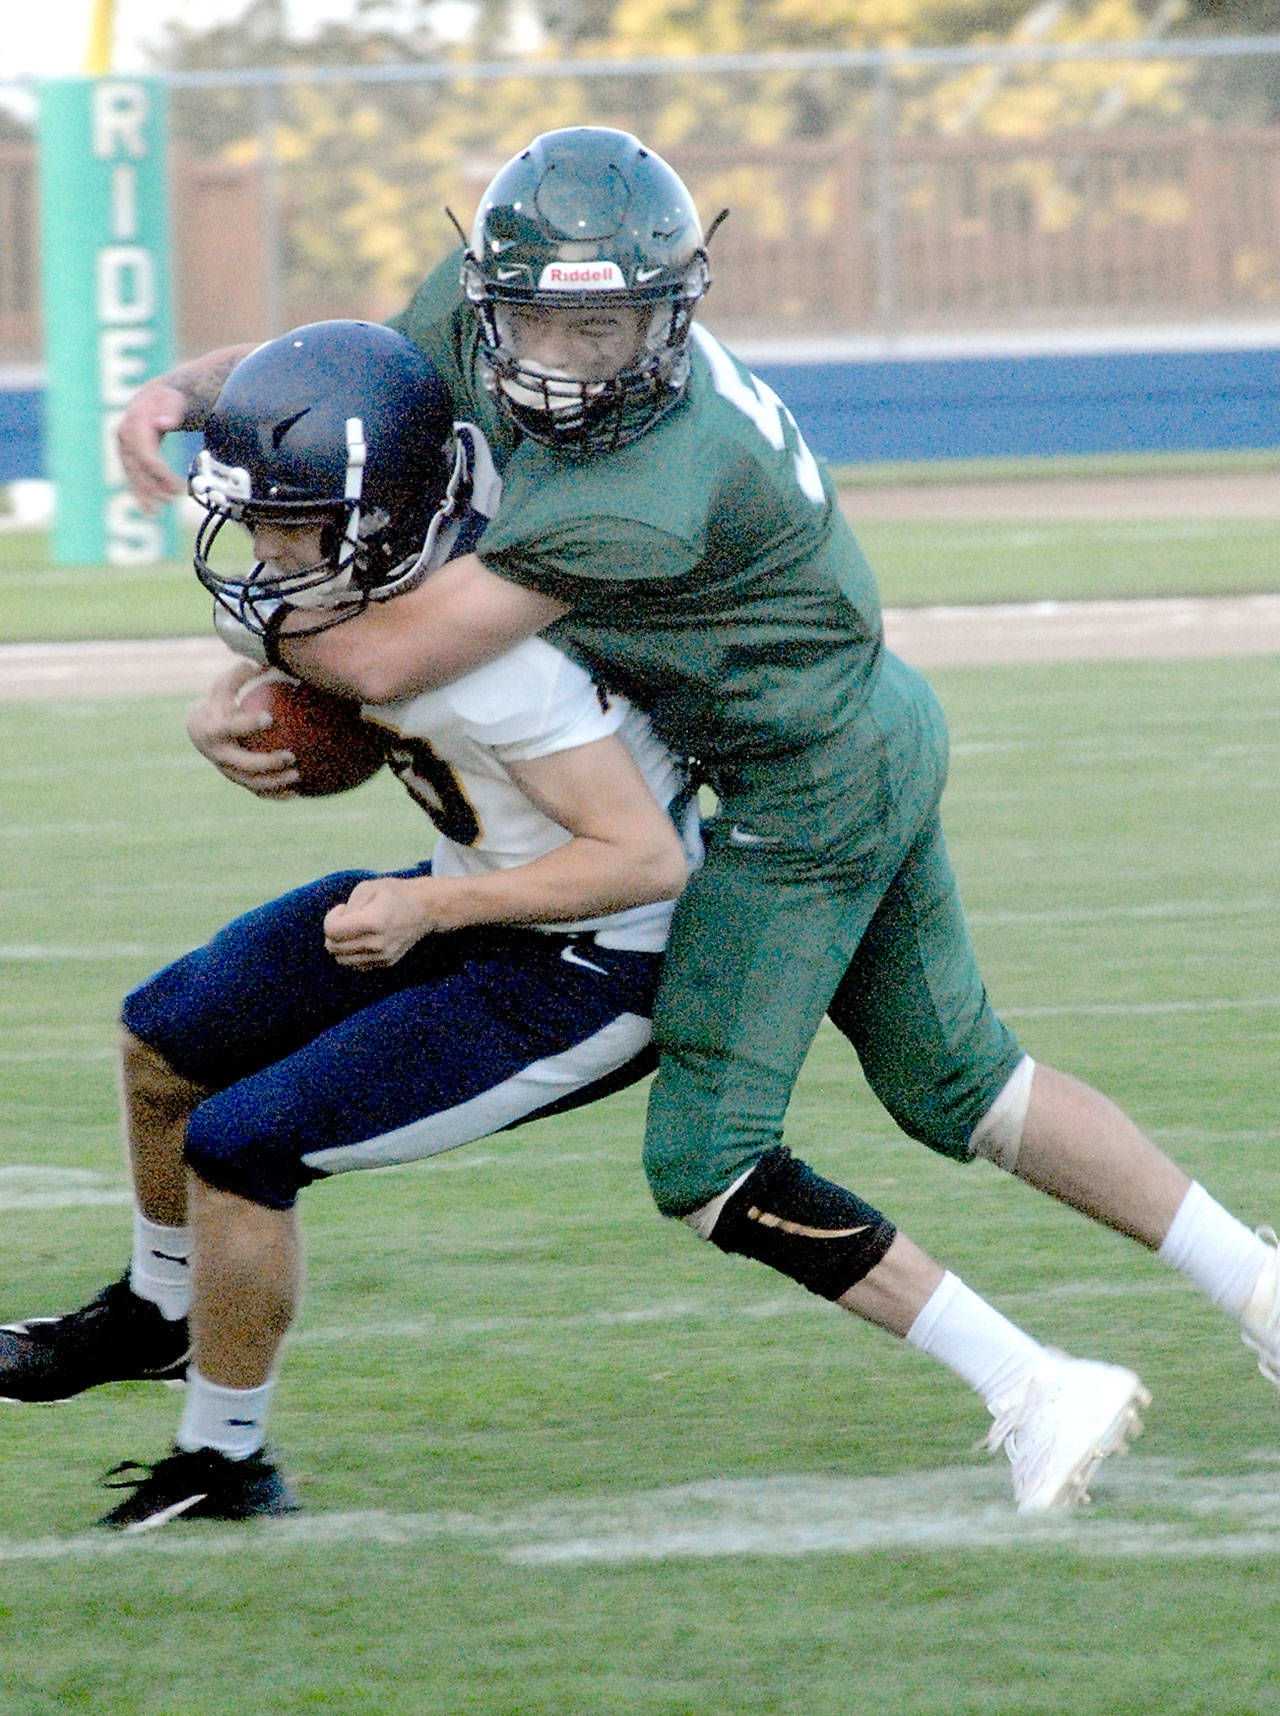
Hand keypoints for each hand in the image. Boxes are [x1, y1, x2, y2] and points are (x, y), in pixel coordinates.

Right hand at [117, 382, 186, 512]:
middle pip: (136, 466)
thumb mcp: (175, 401)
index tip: (177, 487)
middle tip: (172, 500)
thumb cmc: (170, 400)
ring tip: (156, 512)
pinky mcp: (126, 454)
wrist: (157, 396)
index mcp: (137, 420)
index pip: (145, 452)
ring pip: (131, 473)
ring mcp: (123, 444)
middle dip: (152, 486)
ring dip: (143, 494)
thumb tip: (162, 422)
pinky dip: (138, 492)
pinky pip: (130, 475)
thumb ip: (172, 410)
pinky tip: (146, 509)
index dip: (159, 473)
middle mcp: (124, 433)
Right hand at [185, 660, 300, 796]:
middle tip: (291, 755)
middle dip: (266, 762)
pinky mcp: (238, 781)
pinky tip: (300, 792)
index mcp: (214, 730)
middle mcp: (219, 755)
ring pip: (251, 783)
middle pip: (243, 764)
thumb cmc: (218, 702)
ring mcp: (228, 772)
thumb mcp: (223, 685)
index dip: (248, 724)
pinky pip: (258, 792)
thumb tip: (266, 659)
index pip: (231, 728)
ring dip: (275, 783)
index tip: (269, 717)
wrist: (199, 730)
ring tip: (299, 776)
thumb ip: (240, 674)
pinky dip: (277, 795)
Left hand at [324, 877, 443, 967]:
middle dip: (332, 932)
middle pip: (333, 948)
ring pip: (342, 960)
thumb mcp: (368, 888)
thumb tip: (337, 927)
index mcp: (372, 922)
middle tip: (347, 918)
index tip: (343, 908)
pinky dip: (352, 954)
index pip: (332, 932)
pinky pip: (356, 965)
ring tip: (353, 930)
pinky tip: (362, 938)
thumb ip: (348, 907)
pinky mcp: (386, 963)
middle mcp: (376, 944)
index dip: (331, 918)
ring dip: (340, 945)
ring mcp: (382, 956)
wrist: (426, 909)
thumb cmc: (395, 894)